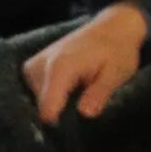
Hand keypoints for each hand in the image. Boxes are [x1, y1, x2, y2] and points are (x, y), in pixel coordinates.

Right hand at [26, 1, 148, 123]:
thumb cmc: (118, 50)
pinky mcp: (32, 66)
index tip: (75, 125)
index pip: (47, 108)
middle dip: (61, 111)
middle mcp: (41, 65)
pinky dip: (52, 94)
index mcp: (60, 67)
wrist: (112, 26)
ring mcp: (33, 64)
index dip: (60, 123)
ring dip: (58, 102)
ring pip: (38, 101)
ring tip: (80, 88)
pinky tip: (70, 86)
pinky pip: (36, 92)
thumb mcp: (117, 73)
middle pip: (42, 107)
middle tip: (85, 98)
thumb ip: (100, 93)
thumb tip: (85, 114)